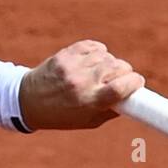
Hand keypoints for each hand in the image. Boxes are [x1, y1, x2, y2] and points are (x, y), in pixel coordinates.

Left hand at [18, 40, 144, 129]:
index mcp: (88, 103)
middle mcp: (81, 83)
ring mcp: (73, 67)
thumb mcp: (87, 121)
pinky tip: (95, 60)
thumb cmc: (61, 115)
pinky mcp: (66, 54)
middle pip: (118, 68)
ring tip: (104, 72)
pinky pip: (94, 46)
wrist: (28, 101)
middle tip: (123, 78)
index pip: (120, 88)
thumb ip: (110, 111)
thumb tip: (133, 98)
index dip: (135, 82)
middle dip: (126, 72)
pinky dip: (99, 52)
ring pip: (107, 56)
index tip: (138, 82)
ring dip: (111, 63)